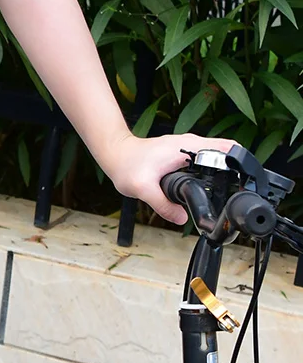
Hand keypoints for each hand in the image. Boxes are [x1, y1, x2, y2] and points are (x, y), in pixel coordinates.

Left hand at [104, 132, 236, 225]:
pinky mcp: (185, 154)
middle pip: (228, 153)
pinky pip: (208, 161)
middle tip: (244, 192)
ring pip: (219, 157)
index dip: (241, 163)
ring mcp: (188, 148)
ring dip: (228, 171)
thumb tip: (182, 219)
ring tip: (234, 193)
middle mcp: (191, 144)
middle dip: (239, 171)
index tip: (248, 182)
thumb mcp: (142, 188)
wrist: (115, 154)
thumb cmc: (126, 165)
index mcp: (186, 147)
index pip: (227, 148)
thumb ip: (163, 204)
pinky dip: (216, 172)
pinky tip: (216, 189)